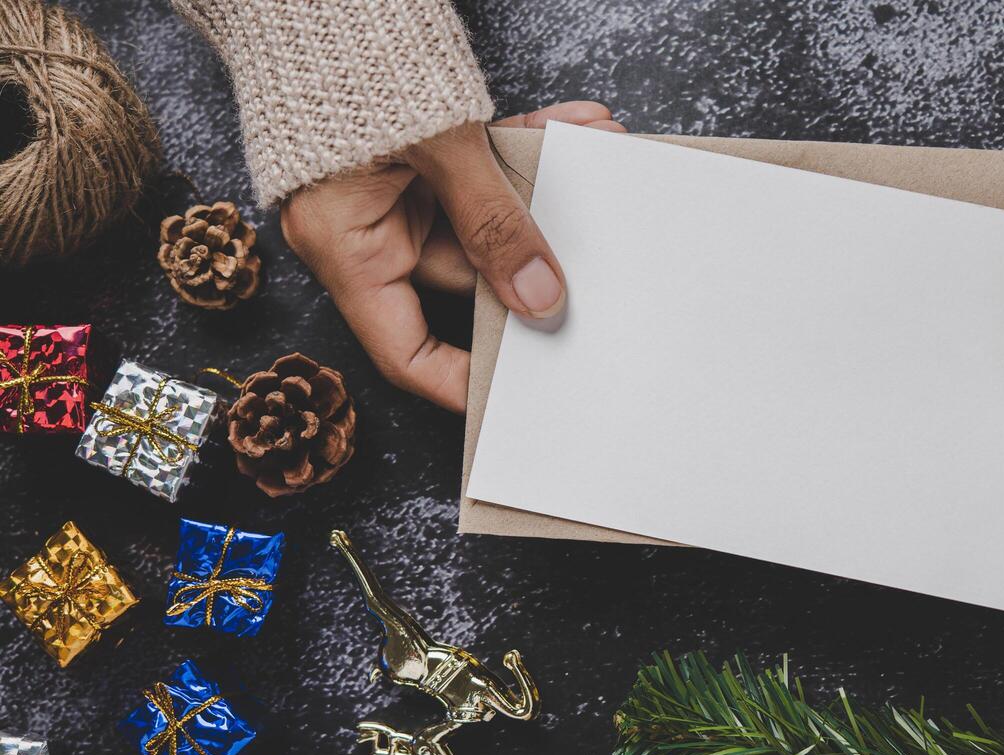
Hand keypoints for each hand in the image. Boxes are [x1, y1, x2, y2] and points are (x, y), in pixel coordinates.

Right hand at [281, 102, 625, 412]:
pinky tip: (578, 128)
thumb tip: (541, 298)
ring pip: (486, 215)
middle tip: (599, 259)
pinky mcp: (414, 152)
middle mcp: (366, 227)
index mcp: (346, 246)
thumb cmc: (342, 53)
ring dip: (542, 189)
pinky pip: (480, 167)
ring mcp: (392, 189)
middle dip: (536, 257)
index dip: (465, 381)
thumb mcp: (437, 146)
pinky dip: (525, 147)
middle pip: (466, 276)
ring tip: (602, 156)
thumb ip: (493, 220)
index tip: (523, 394)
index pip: (405, 351)